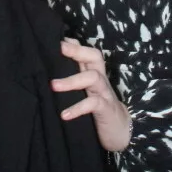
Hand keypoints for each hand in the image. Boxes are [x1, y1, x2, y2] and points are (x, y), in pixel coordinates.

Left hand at [52, 38, 131, 152]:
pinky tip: (64, 115)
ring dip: (72, 80)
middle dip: (77, 51)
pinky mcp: (107, 109)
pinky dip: (78, 108)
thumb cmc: (98, 108)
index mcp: (95, 73)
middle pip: (94, 56)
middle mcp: (100, 79)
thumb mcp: (85, 91)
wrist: (120, 131)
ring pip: (93, 77)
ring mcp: (105, 93)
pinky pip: (94, 104)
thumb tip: (50, 67)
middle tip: (58, 49)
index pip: (87, 52)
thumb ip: (73, 78)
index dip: (73, 44)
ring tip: (53, 86)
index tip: (54, 40)